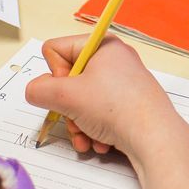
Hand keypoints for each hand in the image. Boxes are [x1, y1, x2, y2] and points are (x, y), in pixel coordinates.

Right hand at [25, 35, 188, 158]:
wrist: (155, 139)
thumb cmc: (118, 109)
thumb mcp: (67, 96)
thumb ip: (40, 90)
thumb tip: (34, 91)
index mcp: (101, 45)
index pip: (55, 49)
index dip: (55, 74)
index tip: (70, 88)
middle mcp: (112, 60)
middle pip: (68, 80)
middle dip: (67, 108)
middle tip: (76, 118)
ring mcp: (121, 84)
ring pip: (80, 102)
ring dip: (78, 124)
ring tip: (88, 137)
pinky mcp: (127, 105)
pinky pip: (97, 114)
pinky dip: (93, 130)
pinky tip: (100, 143)